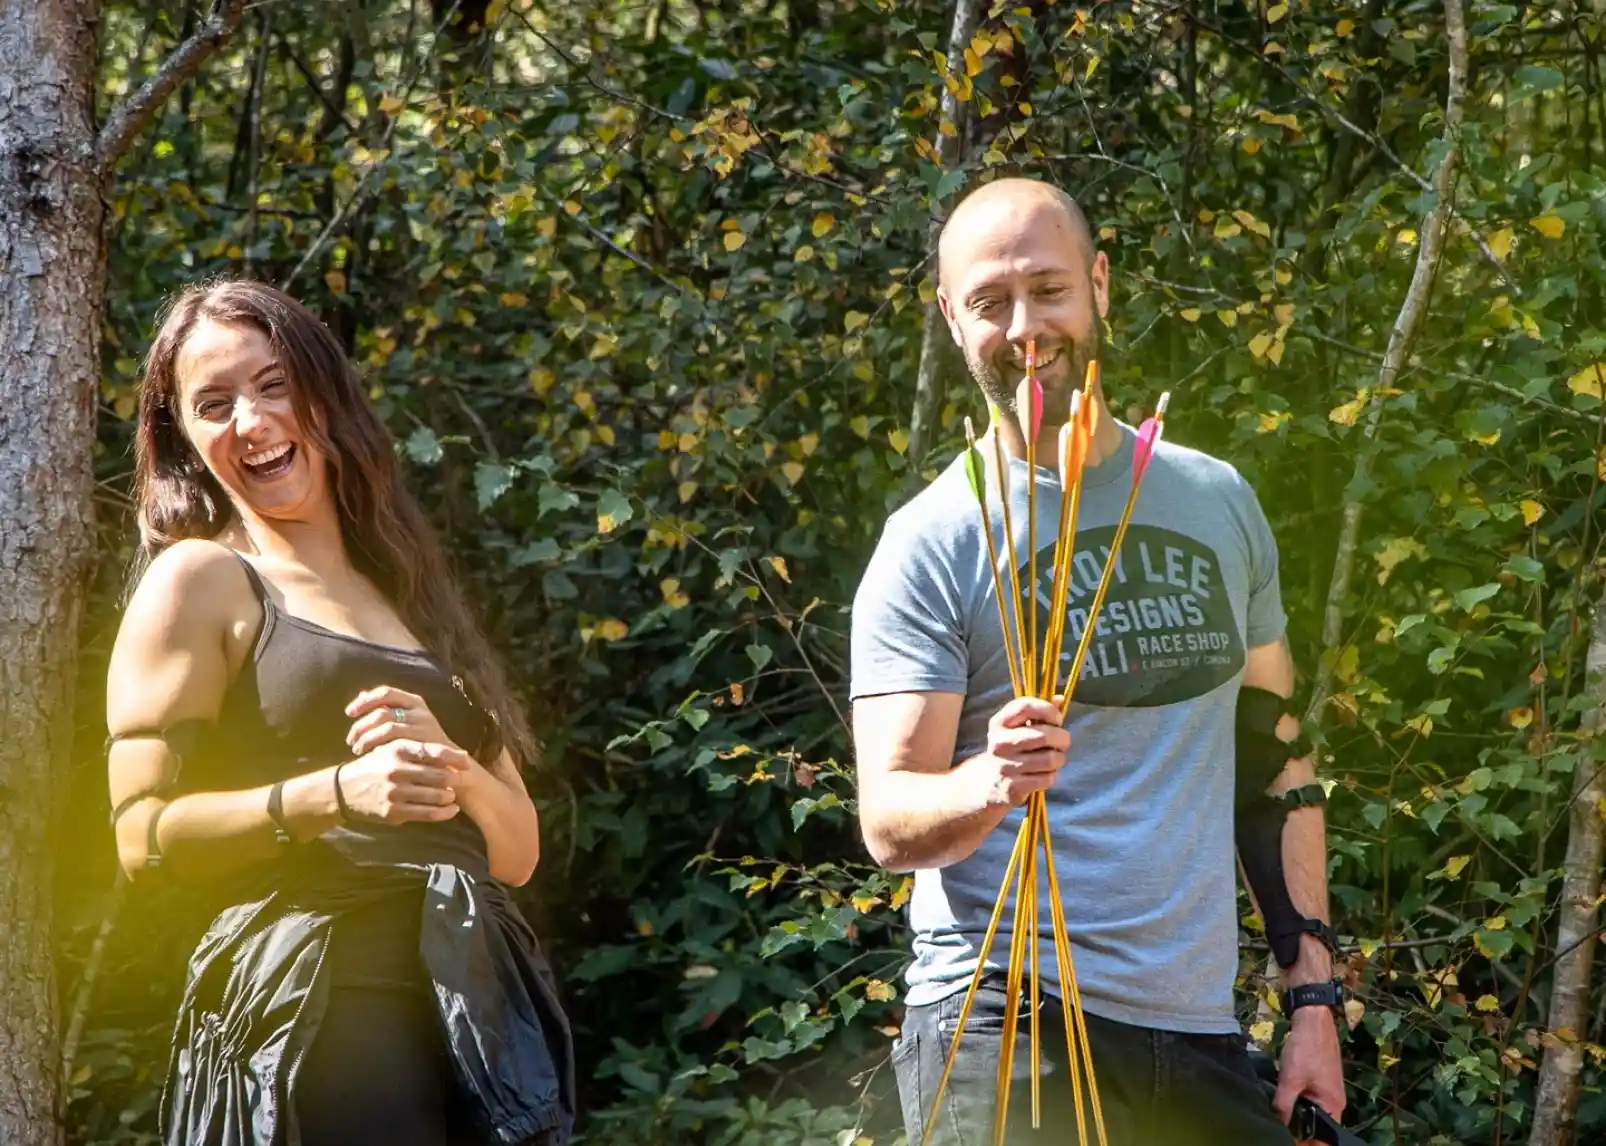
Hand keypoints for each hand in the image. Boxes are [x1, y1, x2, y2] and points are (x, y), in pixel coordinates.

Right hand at [335, 739, 469, 823]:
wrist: (344, 789)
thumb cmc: (375, 766)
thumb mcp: (391, 750)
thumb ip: (419, 751)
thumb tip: (457, 755)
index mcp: (398, 749)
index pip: (433, 751)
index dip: (454, 757)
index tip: (467, 762)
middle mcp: (397, 770)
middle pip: (439, 775)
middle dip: (454, 779)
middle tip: (460, 780)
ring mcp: (395, 792)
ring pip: (436, 796)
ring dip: (449, 797)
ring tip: (452, 795)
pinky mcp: (394, 811)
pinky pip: (427, 814)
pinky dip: (444, 813)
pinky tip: (451, 810)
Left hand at [345, 685, 460, 756]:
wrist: (449, 761)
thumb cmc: (422, 740)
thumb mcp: (407, 719)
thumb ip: (386, 708)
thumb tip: (362, 695)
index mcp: (414, 701)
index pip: (385, 692)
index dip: (365, 701)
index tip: (349, 712)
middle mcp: (419, 711)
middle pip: (382, 711)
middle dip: (361, 726)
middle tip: (350, 739)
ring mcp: (422, 726)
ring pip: (386, 727)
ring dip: (367, 738)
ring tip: (356, 749)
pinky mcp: (422, 742)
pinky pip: (395, 742)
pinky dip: (378, 747)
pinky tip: (370, 754)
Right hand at [978, 696, 1069, 807]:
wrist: (987, 784)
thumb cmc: (1010, 749)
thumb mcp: (1017, 728)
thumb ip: (1038, 713)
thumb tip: (1060, 699)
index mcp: (999, 723)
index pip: (1026, 706)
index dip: (1048, 710)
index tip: (1057, 719)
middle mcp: (999, 743)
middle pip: (1044, 735)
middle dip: (1062, 738)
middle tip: (1063, 742)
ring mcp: (1005, 766)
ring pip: (1050, 759)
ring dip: (1059, 759)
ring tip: (1054, 759)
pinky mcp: (1013, 787)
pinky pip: (1047, 778)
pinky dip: (1052, 775)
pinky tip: (1044, 774)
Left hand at [1275, 1006, 1345, 1136]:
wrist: (1311, 1019)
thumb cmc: (1305, 1050)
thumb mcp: (1290, 1079)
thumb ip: (1284, 1105)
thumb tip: (1278, 1125)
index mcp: (1333, 1106)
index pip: (1323, 1135)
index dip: (1308, 1142)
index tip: (1290, 1141)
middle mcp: (1335, 1101)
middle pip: (1317, 1124)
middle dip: (1301, 1129)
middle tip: (1280, 1130)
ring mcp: (1328, 1089)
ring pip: (1311, 1110)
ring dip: (1297, 1115)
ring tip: (1279, 1118)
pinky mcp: (1320, 1079)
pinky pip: (1309, 1097)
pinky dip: (1297, 1101)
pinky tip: (1282, 1101)